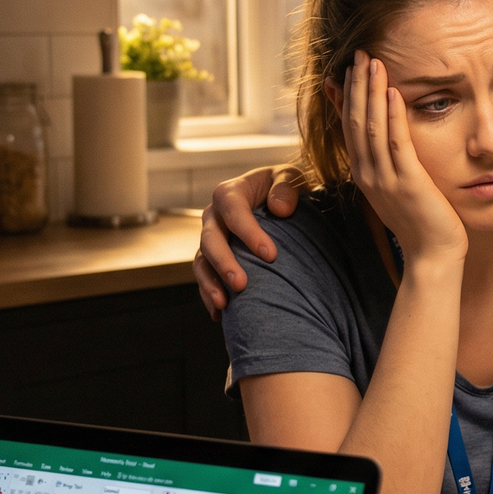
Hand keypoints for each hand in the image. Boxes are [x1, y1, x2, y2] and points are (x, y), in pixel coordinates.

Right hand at [195, 165, 304, 316]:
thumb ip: (286, 187)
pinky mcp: (213, 258)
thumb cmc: (284, 188)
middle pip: (211, 239)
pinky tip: (221, 316)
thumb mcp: (290, 178)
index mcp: (230, 193)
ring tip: (224, 305)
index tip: (270, 255)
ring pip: (202, 262)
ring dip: (210, 284)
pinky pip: (205, 276)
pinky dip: (210, 295)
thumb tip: (280, 209)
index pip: (233, 210)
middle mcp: (213, 216)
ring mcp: (211, 238)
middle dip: (224, 263)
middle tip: (241, 285)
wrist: (277, 200)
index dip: (249, 232)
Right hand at [342, 52, 467, 268]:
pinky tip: (394, 91)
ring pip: (372, 127)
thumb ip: (389, 163)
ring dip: (372, 91)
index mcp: (364, 175)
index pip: (350, 127)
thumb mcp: (397, 188)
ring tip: (372, 62)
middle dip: (357, 85)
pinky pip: (397, 143)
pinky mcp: (408, 183)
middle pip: (356, 121)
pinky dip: (394, 115)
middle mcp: (368, 175)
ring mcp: (386, 179)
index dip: (348, 96)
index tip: (349, 69)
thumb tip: (386, 139)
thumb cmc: (421, 223)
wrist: (433, 257)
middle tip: (359, 53)